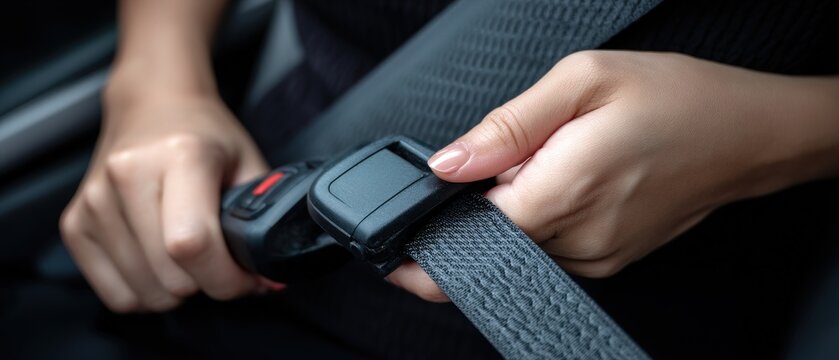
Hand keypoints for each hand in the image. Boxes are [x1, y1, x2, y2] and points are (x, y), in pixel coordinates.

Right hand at [60, 74, 268, 312]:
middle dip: (209, 283)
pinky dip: (146, 293)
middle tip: (220, 259)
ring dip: (178, 290)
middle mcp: (128, 175)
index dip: (228, 277)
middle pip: (171, 277)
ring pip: (146, 293)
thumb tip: (270, 278)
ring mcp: (95, 201)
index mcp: (179, 154)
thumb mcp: (249, 162)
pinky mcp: (75, 224)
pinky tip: (161, 263)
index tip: (248, 276)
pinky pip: (117, 294)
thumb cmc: (205, 135)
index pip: (193, 244)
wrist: (154, 106)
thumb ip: (263, 217)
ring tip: (191, 256)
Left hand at [387, 50, 838, 301]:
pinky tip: (571, 178)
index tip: (396, 249)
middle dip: (481, 204)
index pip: (473, 239)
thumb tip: (447, 164)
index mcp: (565, 189)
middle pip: (493, 237)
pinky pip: (551, 245)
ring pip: (521, 241)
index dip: (429, 241)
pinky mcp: (610, 258)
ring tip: (557, 158)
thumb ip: (507, 127)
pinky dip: (542, 216)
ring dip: (517, 207)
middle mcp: (579, 236)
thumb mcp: (584, 81)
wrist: (750, 135)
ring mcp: (598, 254)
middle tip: (517, 155)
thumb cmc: (678, 98)